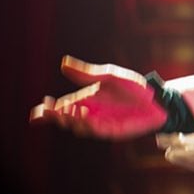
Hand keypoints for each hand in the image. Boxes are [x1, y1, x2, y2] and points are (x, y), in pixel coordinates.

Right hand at [29, 56, 166, 139]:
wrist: (156, 99)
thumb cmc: (134, 87)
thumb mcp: (109, 76)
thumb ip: (87, 73)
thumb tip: (63, 63)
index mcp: (86, 98)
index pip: (61, 106)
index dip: (47, 111)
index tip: (37, 112)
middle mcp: (90, 112)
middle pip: (65, 118)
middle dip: (57, 116)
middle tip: (52, 110)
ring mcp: (99, 123)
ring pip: (78, 126)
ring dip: (72, 120)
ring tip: (72, 110)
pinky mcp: (111, 131)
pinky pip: (95, 130)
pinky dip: (87, 125)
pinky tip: (84, 117)